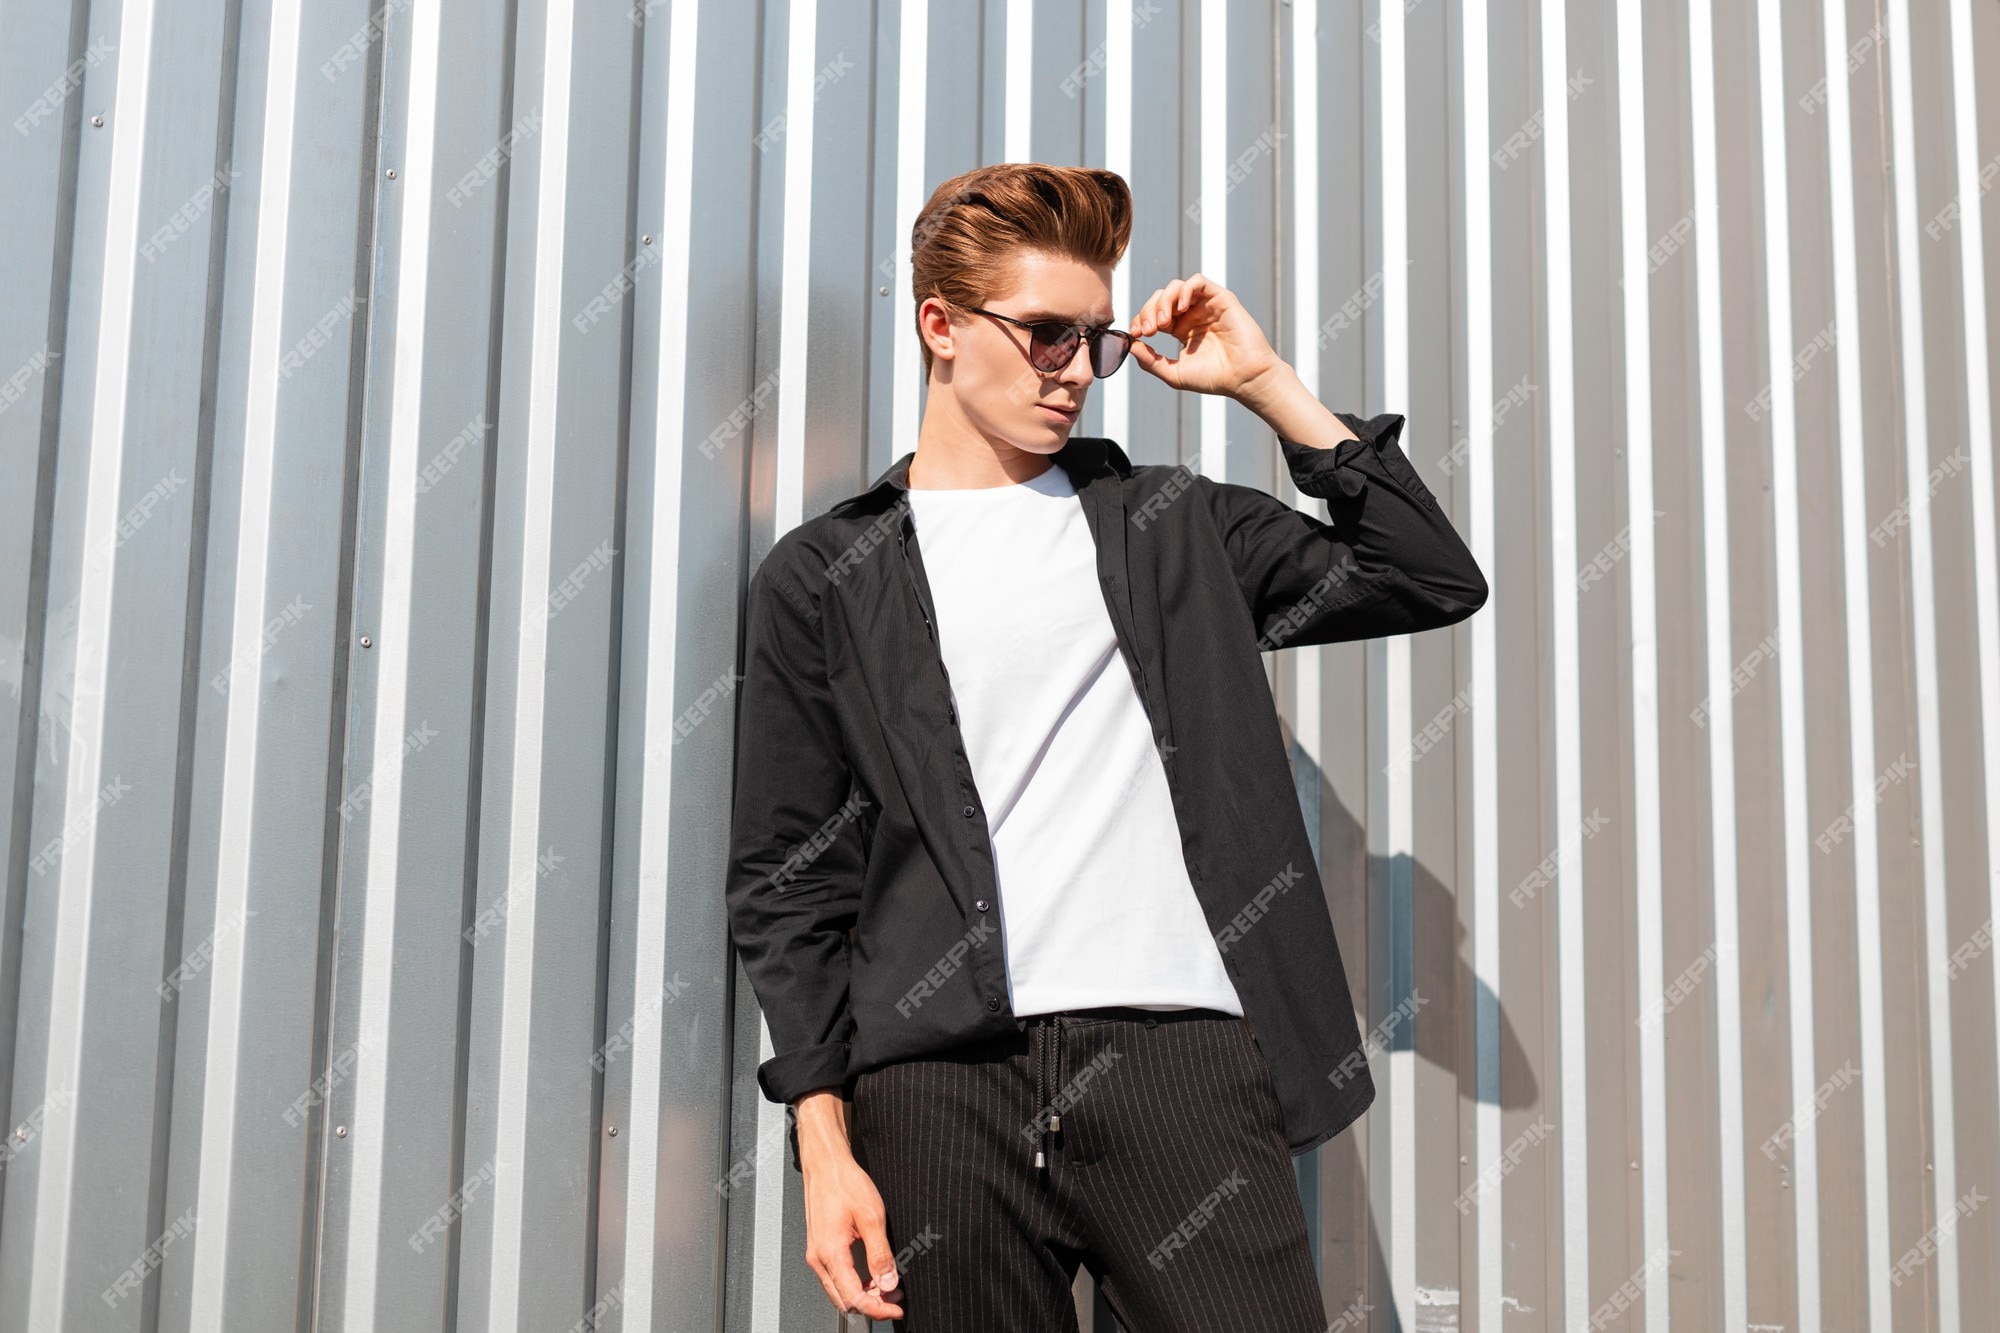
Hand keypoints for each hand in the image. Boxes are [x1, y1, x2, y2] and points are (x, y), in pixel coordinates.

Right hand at [798, 1093, 903, 1320]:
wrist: (825, 1164)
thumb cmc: (844, 1183)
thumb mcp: (871, 1217)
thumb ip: (880, 1253)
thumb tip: (888, 1283)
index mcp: (830, 1253)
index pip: (854, 1297)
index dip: (877, 1309)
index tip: (896, 1308)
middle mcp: (819, 1258)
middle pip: (844, 1300)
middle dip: (872, 1304)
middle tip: (895, 1299)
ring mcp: (817, 1254)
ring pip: (839, 1290)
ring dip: (863, 1294)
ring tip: (888, 1287)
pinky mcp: (819, 1248)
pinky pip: (835, 1277)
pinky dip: (854, 1283)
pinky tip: (872, 1276)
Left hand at [1128, 273, 1286, 399]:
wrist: (1244, 379)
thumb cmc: (1214, 378)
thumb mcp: (1174, 373)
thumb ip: (1150, 361)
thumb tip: (1130, 345)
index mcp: (1181, 329)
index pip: (1153, 314)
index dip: (1140, 320)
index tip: (1137, 334)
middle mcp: (1192, 315)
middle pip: (1161, 298)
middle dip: (1148, 311)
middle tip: (1150, 331)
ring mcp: (1206, 305)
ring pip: (1176, 287)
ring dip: (1164, 301)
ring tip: (1163, 323)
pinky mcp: (1221, 299)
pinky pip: (1198, 282)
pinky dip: (1185, 290)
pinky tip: (1182, 309)